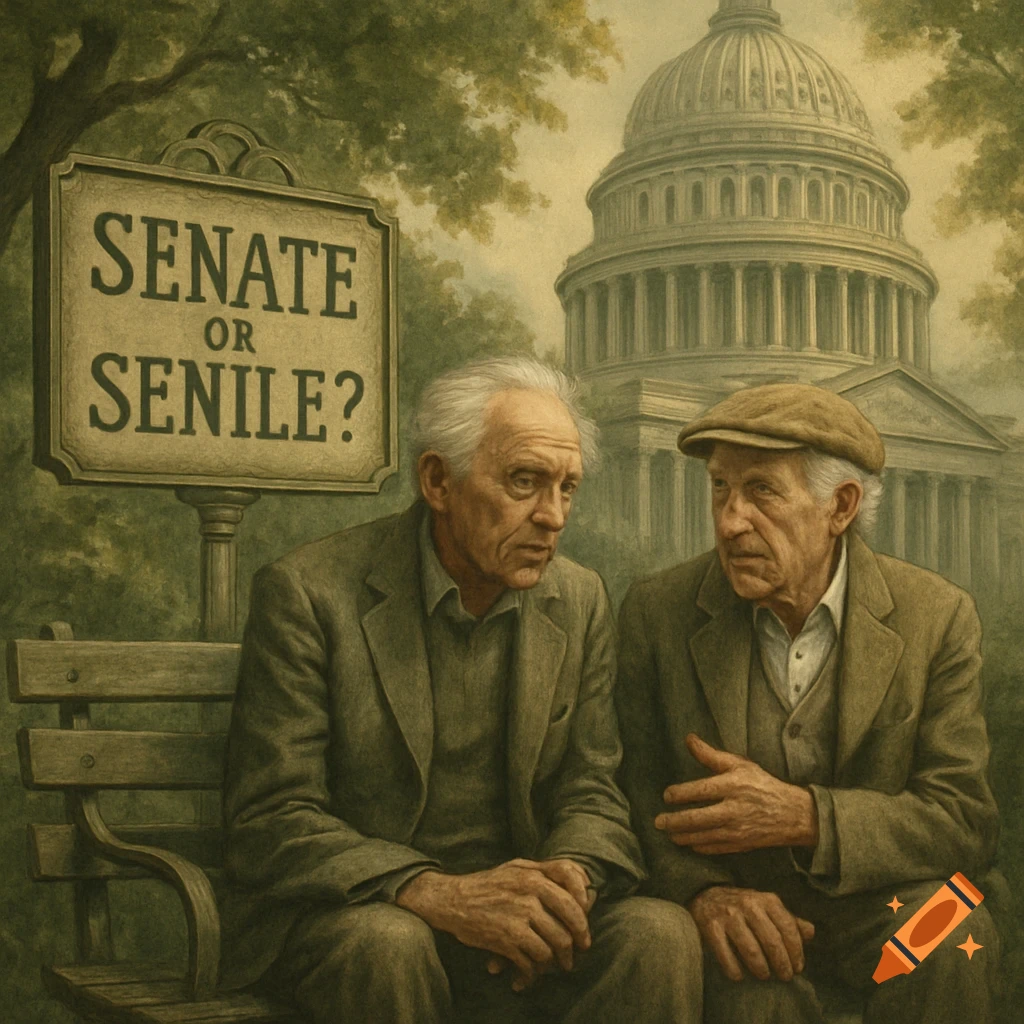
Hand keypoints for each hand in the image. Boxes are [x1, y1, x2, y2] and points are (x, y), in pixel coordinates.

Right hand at [396, 858, 592, 990]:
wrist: (451, 900)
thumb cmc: (487, 885)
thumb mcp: (515, 867)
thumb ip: (546, 871)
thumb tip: (585, 883)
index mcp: (533, 871)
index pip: (572, 878)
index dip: (585, 898)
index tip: (584, 917)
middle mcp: (530, 889)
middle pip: (572, 916)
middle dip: (580, 938)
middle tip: (579, 950)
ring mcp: (520, 913)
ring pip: (557, 943)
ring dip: (559, 960)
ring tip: (557, 966)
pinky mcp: (507, 937)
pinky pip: (534, 960)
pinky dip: (533, 974)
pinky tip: (527, 977)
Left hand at [654, 734, 818, 853]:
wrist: (792, 814)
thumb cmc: (763, 785)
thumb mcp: (740, 764)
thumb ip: (711, 755)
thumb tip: (689, 739)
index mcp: (733, 786)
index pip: (700, 791)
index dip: (680, 794)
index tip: (667, 796)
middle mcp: (734, 809)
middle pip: (697, 818)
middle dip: (674, 821)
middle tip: (658, 822)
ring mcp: (737, 830)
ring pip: (703, 836)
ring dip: (682, 836)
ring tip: (669, 834)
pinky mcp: (741, 845)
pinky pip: (714, 848)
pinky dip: (699, 846)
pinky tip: (689, 843)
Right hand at [689, 885, 814, 981]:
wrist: (705, 894)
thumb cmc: (744, 906)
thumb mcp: (767, 907)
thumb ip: (789, 920)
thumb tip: (811, 933)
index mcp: (766, 900)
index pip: (788, 928)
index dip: (796, 952)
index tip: (798, 968)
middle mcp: (748, 904)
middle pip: (772, 940)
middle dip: (781, 964)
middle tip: (784, 977)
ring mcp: (728, 915)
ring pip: (750, 948)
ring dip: (760, 968)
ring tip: (764, 975)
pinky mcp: (710, 926)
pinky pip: (724, 953)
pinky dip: (733, 969)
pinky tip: (739, 976)